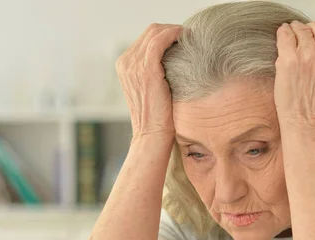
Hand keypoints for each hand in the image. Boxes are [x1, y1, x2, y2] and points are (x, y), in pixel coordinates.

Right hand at [116, 23, 181, 141]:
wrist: (152, 135)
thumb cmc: (157, 116)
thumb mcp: (151, 88)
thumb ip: (155, 70)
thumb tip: (175, 55)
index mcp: (124, 66)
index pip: (146, 37)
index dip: (166, 33)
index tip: (183, 39)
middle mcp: (125, 63)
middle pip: (150, 31)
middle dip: (171, 30)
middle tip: (189, 37)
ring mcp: (134, 66)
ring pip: (155, 32)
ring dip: (175, 31)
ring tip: (190, 38)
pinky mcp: (146, 70)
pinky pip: (159, 40)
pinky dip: (174, 35)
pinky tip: (186, 39)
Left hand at [274, 19, 314, 128]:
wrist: (310, 124)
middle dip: (310, 33)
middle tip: (304, 46)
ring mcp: (308, 54)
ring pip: (300, 29)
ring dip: (295, 33)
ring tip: (293, 45)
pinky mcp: (289, 60)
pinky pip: (284, 34)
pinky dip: (283, 34)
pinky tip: (284, 41)